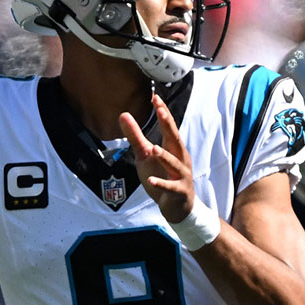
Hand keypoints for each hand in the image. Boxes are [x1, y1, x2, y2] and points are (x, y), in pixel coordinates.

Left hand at [119, 92, 195, 222]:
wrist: (179, 206)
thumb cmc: (163, 175)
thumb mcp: (145, 155)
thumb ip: (135, 136)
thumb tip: (123, 114)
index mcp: (173, 148)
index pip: (169, 127)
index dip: (163, 112)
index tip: (155, 98)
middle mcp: (180, 158)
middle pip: (175, 139)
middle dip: (169, 125)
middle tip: (161, 111)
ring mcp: (181, 175)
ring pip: (174, 164)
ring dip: (165, 156)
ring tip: (154, 148)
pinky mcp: (178, 192)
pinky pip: (170, 187)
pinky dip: (161, 184)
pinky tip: (151, 182)